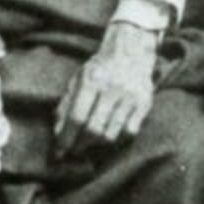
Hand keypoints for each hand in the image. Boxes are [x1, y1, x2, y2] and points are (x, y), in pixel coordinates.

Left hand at [55, 17, 161, 164]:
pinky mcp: (144, 104)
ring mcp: (130, 97)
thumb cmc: (99, 69)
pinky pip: (129, 133)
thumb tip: (59, 133)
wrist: (131, 50)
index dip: (66, 139)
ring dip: (98, 145)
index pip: (77, 117)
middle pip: (94, 130)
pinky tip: (110, 134)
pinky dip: (118, 139)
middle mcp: (112, 89)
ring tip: (91, 142)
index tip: (59, 152)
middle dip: (81, 145)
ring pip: (112, 135)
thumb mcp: (78, 80)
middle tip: (75, 150)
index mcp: (92, 81)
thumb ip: (66, 105)